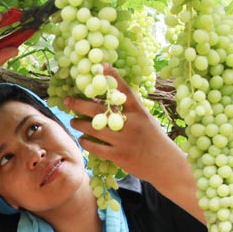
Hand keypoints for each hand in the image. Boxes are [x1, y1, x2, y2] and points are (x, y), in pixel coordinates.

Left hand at [63, 64, 172, 182]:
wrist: (165, 164)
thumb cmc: (154, 139)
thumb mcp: (146, 120)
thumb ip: (129, 111)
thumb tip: (106, 100)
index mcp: (140, 112)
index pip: (125, 91)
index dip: (113, 78)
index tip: (101, 67)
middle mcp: (131, 124)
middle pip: (100, 110)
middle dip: (80, 104)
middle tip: (67, 101)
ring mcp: (124, 140)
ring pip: (94, 129)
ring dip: (80, 124)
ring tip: (73, 121)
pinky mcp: (119, 155)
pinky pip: (96, 147)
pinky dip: (86, 142)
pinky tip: (82, 139)